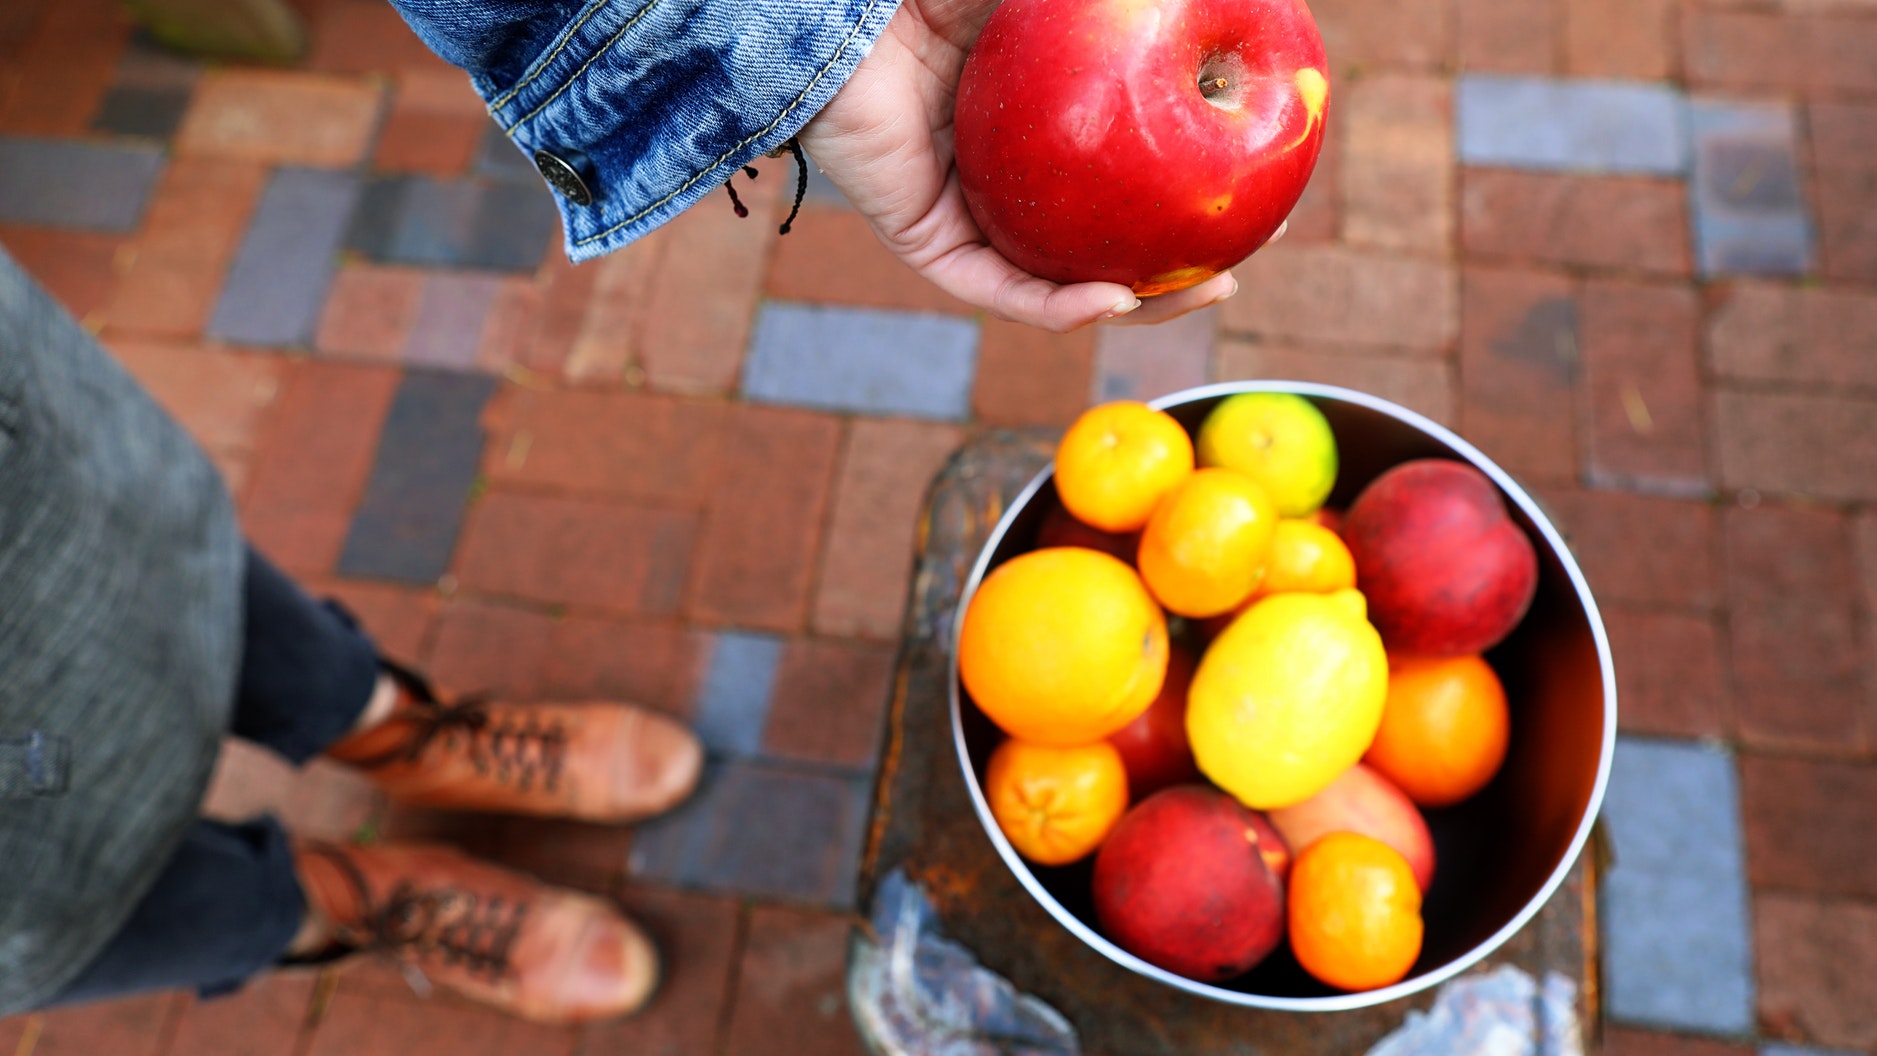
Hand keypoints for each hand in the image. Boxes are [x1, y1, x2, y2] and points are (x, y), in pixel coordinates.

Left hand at [797, 0, 1244, 332]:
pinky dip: (1056, 305)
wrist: (836, 1)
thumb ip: (1128, 5)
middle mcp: (1009, 175)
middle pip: (1106, 243)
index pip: (1132, 175)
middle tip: (1240, 266)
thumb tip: (1223, 0)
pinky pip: (997, 288)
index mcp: (1047, 125)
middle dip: (1178, 269)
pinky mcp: (921, 237)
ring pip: (1060, 283)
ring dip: (1134, 304)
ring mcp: (967, 209)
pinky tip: (1112, 300)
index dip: (1196, 192)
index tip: (1263, 195)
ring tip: (1199, 294)